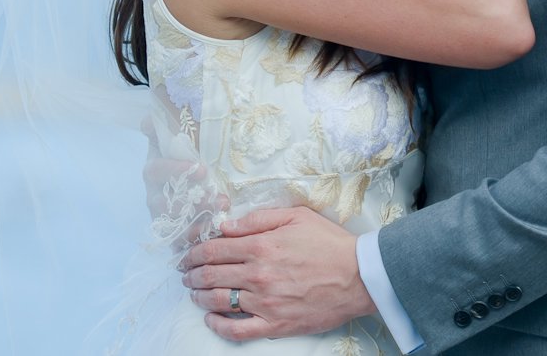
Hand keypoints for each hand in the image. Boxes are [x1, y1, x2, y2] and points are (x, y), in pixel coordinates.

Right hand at [141, 115, 228, 251]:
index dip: (173, 170)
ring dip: (197, 217)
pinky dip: (196, 236)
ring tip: (223, 209)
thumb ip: (171, 127)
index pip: (154, 170)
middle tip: (217, 196)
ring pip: (171, 221)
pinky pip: (179, 240)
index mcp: (157, 169)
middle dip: (188, 200)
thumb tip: (148, 119)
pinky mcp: (175, 233)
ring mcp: (164, 215)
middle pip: (160, 202)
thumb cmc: (198, 156)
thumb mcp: (189, 139)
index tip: (202, 169)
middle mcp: (156, 193)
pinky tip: (215, 229)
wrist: (212, 180)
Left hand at [179, 207, 374, 341]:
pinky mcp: (274, 323)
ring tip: (195, 294)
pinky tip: (211, 319)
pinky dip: (218, 325)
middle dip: (193, 274)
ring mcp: (264, 302)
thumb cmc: (330, 244)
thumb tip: (226, 225)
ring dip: (199, 297)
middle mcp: (258, 275)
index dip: (194, 253)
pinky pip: (236, 330)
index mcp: (261, 247)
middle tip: (187, 274)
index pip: (213, 250)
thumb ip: (258, 219)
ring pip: (217, 301)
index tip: (188, 256)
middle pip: (210, 275)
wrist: (359, 275)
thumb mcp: (297, 217)